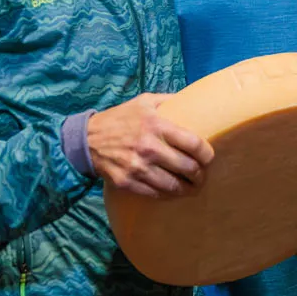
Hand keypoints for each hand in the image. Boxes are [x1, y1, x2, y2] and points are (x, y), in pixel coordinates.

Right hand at [88, 93, 214, 197]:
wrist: (87, 139)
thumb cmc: (120, 118)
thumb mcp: (144, 101)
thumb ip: (169, 101)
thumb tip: (194, 100)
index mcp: (156, 124)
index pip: (193, 143)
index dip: (207, 154)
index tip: (209, 157)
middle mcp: (148, 147)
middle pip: (187, 168)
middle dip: (200, 175)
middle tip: (202, 175)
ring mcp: (137, 167)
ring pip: (173, 186)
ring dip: (188, 189)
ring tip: (193, 187)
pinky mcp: (128, 182)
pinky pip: (156, 194)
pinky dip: (168, 195)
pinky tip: (174, 192)